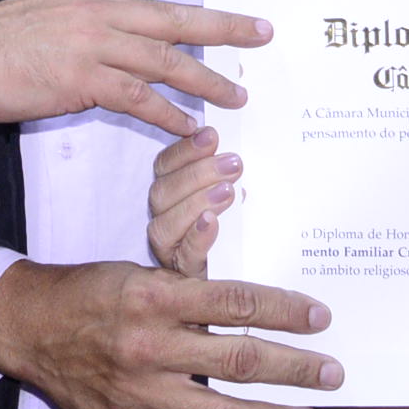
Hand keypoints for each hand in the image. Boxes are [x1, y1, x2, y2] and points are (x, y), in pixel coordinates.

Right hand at [0, 0, 267, 138]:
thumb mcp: (46, 19)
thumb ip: (82, 29)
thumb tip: (106, 42)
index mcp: (92, 0)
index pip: (160, 9)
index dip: (201, 16)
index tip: (236, 21)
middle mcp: (99, 15)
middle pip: (176, 23)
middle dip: (225, 30)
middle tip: (263, 36)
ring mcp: (90, 45)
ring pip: (165, 62)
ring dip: (206, 80)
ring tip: (237, 98)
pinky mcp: (78, 79)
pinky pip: (136, 98)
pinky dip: (166, 113)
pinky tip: (189, 127)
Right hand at [0, 259, 339, 408]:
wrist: (29, 327)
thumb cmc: (93, 292)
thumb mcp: (140, 271)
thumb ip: (191, 287)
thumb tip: (255, 300)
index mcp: (155, 295)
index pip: (236, 302)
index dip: (284, 311)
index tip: (320, 318)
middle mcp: (150, 345)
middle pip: (240, 361)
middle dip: (295, 370)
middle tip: (333, 373)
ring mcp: (140, 391)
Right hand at [148, 124, 239, 275]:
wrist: (245, 271)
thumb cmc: (236, 227)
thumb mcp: (232, 192)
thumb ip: (226, 173)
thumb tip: (233, 153)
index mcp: (170, 193)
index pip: (165, 166)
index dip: (186, 149)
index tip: (212, 135)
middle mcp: (163, 218)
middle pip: (163, 191)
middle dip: (198, 173)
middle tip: (234, 163)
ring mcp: (170, 248)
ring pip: (165, 223)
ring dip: (196, 202)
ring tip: (228, 191)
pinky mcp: (185, 273)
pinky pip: (185, 255)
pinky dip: (197, 236)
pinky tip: (213, 222)